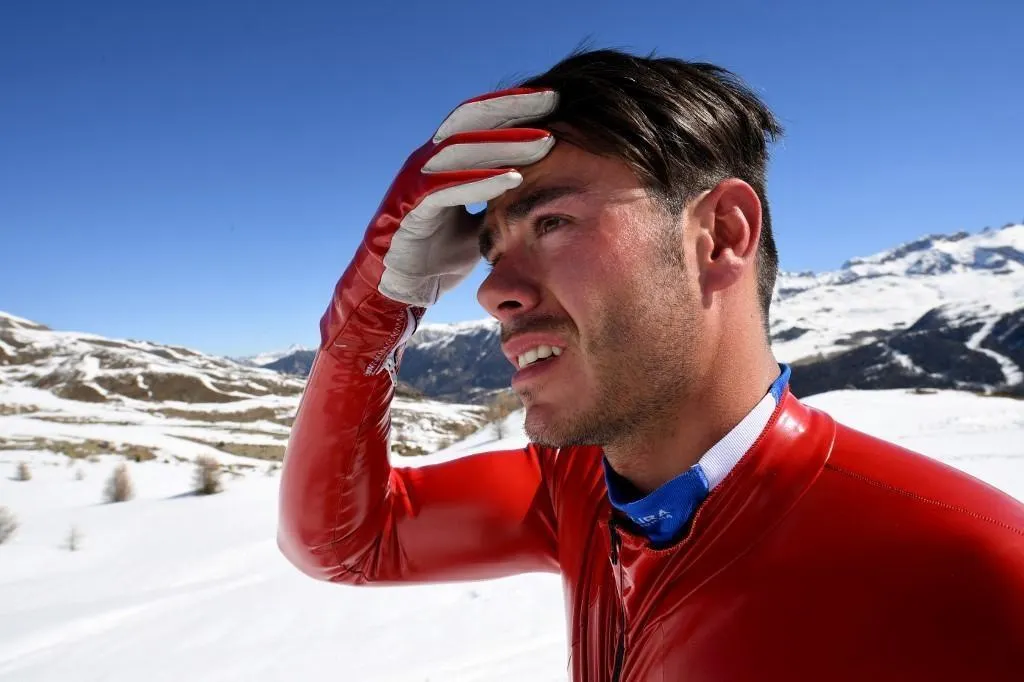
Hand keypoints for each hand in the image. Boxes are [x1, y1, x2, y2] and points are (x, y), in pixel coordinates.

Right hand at [357, 88, 557, 307]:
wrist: (400, 288)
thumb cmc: (438, 255)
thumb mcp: (479, 221)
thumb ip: (499, 200)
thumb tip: (536, 190)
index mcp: (443, 160)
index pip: (479, 120)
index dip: (513, 106)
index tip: (553, 100)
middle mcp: (428, 160)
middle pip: (471, 119)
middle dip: (512, 107)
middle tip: (553, 100)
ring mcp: (417, 180)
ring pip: (463, 148)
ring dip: (506, 143)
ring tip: (544, 140)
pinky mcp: (411, 206)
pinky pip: (448, 188)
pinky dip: (481, 182)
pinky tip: (513, 178)